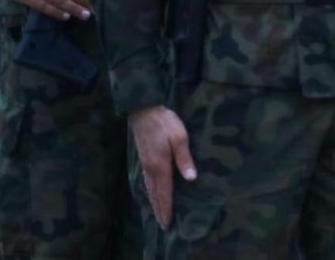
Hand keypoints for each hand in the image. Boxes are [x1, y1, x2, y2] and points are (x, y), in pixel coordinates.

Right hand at [130, 105, 194, 230]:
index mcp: (160, 166)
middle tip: (163, 225)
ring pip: (149, 189)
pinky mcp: (143, 158)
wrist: (144, 110)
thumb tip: (191, 178)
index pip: (164, 192)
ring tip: (157, 214)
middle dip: (159, 210)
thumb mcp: (180, 137)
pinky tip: (151, 193)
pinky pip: (146, 181)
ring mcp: (145, 164)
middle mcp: (150, 169)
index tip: (168, 223)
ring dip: (153, 202)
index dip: (166, 208)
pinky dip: (149, 192)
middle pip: (155, 194)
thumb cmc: (165, 123)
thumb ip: (185, 158)